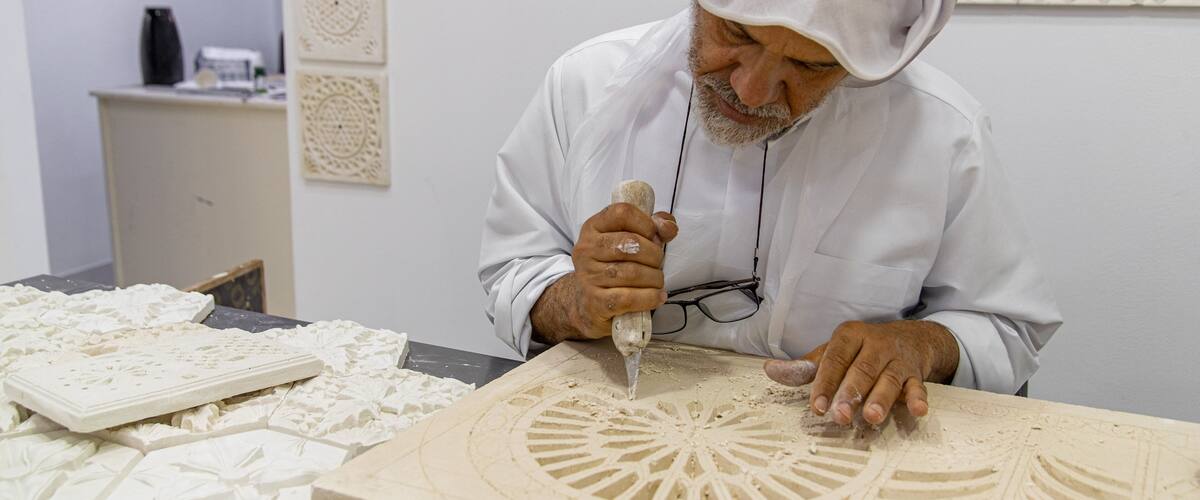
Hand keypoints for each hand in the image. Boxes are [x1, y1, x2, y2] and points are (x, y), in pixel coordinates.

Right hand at [530, 204, 677, 342]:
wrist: (588, 304)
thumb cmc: (614, 267)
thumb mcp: (629, 240)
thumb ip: (654, 228)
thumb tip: (668, 227)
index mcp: (593, 227)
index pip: (622, 213)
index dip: (646, 223)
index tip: (653, 236)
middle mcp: (586, 249)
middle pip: (631, 243)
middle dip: (654, 255)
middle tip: (657, 264)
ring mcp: (588, 277)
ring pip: (633, 272)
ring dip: (655, 278)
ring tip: (657, 282)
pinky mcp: (595, 303)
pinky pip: (629, 298)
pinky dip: (650, 297)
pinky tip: (657, 297)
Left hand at [763, 320, 958, 425]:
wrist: (911, 338)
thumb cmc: (862, 350)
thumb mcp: (834, 352)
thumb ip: (805, 367)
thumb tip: (771, 371)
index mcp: (850, 336)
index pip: (834, 359)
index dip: (825, 383)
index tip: (817, 407)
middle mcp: (875, 344)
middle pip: (861, 370)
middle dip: (850, 394)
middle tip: (840, 416)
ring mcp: (897, 359)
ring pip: (889, 379)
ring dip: (881, 399)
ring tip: (871, 417)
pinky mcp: (916, 374)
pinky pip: (919, 386)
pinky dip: (919, 398)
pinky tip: (917, 410)